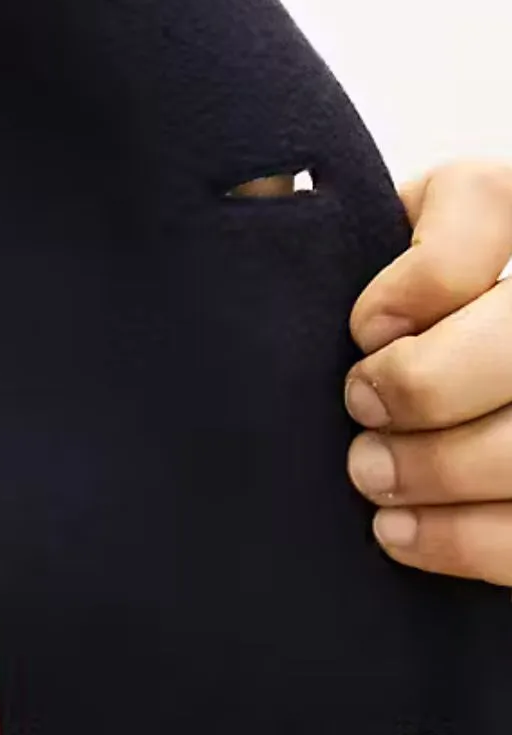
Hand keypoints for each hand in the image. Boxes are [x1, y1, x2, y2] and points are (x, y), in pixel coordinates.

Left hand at [343, 160, 511, 582]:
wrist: (440, 396)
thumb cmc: (384, 317)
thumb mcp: (365, 247)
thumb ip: (325, 226)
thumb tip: (248, 194)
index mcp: (507, 207)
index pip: (489, 204)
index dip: (426, 276)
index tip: (362, 328)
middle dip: (427, 386)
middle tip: (359, 410)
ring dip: (442, 470)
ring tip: (370, 477)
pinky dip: (465, 540)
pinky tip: (400, 530)